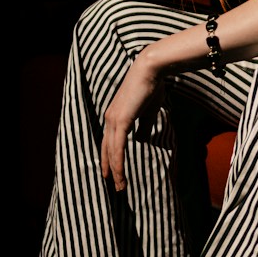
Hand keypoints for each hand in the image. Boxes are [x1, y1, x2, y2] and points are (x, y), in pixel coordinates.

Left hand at [99, 50, 165, 191]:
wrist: (150, 70)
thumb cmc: (151, 88)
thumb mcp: (147, 112)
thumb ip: (143, 127)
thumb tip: (141, 140)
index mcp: (114, 117)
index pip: (109, 142)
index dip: (110, 159)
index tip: (113, 174)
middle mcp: (110, 119)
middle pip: (106, 150)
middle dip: (110, 169)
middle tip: (116, 186)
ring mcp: (113, 120)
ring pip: (112, 152)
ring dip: (115, 170)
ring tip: (120, 186)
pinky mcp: (120, 120)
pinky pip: (118, 146)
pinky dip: (118, 161)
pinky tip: (120, 173)